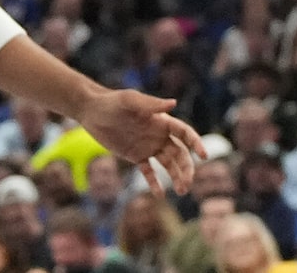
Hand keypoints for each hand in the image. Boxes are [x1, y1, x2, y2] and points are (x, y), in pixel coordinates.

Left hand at [79, 87, 200, 193]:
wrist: (92, 111)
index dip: (195, 143)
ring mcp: (148, 146)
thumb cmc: (113, 102)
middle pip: (179, 153)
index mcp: (162, 121)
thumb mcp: (131, 101)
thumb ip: (151, 104)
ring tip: (181, 191)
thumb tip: (174, 103)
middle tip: (187, 184)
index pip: (184, 133)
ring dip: (176, 177)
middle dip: (186, 168)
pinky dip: (154, 182)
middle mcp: (159, 135)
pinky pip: (148, 171)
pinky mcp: (135, 156)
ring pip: (168, 164)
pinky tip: (160, 195)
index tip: (204, 156)